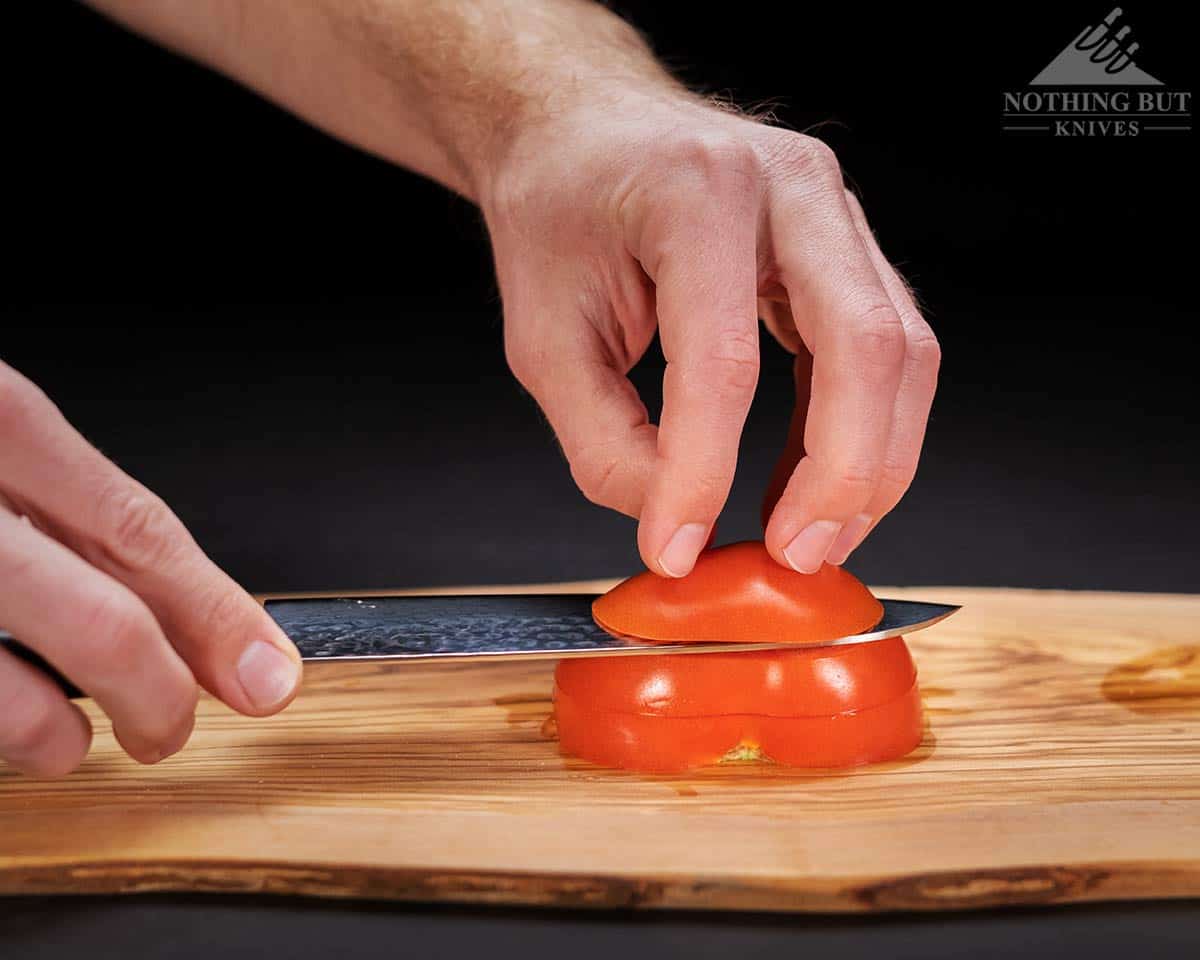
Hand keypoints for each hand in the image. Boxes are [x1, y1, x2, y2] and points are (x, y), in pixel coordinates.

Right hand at [0, 363, 301, 775]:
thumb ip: (68, 500)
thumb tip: (177, 597)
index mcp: (3, 421)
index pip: (140, 531)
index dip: (218, 615)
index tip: (271, 672)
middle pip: (101, 622)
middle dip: (159, 697)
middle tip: (170, 729)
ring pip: (14, 692)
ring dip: (57, 735)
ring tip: (67, 742)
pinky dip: (2, 717)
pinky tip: (9, 713)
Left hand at [483, 92, 938, 577]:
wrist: (584, 132)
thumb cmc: (559, 213)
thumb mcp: (545, 335)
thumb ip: (603, 440)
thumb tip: (673, 522)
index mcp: (696, 191)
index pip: (723, 359)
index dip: (704, 472)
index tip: (677, 548)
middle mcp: (788, 186)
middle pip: (866, 346)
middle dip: (844, 473)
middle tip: (797, 556)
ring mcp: (832, 209)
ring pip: (902, 352)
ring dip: (872, 462)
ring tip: (814, 536)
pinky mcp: (846, 246)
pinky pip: (885, 349)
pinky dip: (860, 430)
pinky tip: (815, 483)